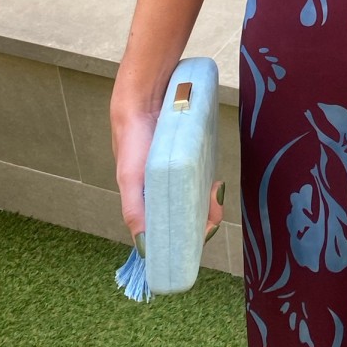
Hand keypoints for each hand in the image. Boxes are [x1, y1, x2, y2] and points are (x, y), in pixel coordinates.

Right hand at [111, 101, 225, 251]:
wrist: (146, 97)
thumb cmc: (132, 140)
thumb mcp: (129, 179)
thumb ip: (134, 211)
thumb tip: (144, 248)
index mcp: (147, 200)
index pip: (168, 228)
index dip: (185, 236)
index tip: (200, 235)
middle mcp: (164, 189)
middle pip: (187, 214)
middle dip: (203, 218)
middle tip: (214, 212)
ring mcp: (179, 173)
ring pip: (197, 197)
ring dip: (209, 203)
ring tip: (216, 193)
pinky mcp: (192, 157)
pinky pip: (204, 177)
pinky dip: (210, 184)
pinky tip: (216, 182)